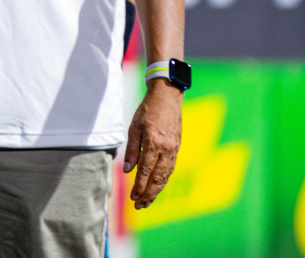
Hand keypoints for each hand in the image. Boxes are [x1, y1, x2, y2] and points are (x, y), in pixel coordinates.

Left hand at [125, 79, 182, 207]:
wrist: (167, 98)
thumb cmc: (147, 111)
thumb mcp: (134, 128)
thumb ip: (132, 150)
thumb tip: (127, 170)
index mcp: (154, 144)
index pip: (146, 171)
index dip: (140, 186)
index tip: (133, 197)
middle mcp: (166, 150)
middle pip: (158, 178)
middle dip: (149, 194)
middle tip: (139, 206)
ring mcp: (174, 150)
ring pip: (166, 176)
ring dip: (156, 191)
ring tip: (147, 202)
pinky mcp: (177, 149)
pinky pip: (170, 169)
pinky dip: (163, 181)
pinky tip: (157, 186)